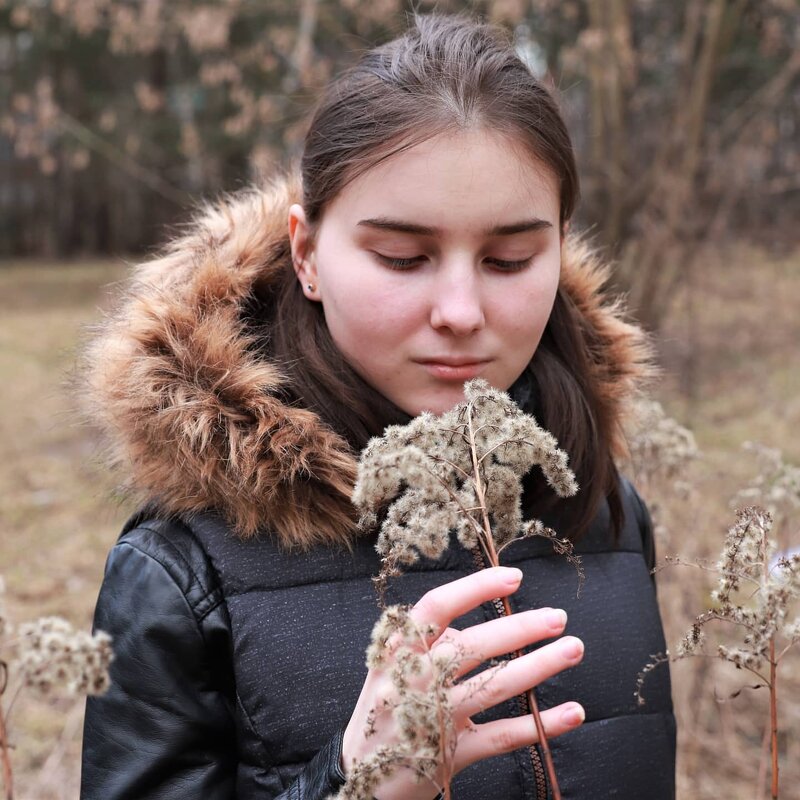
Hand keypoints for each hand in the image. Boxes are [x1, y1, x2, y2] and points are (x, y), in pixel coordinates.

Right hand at [341, 566, 584, 799]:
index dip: (476, 589)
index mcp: (397, 650)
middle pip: (471, 645)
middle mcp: (413, 680)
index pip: (435, 607)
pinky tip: (572, 712)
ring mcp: (433, 719)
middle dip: (519, 627)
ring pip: (492, 687)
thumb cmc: (385, 709)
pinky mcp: (450, 756)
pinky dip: (540, 724)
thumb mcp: (391, 667)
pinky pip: (503, 736)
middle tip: (558, 617)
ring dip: (538, 666)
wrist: (358, 780)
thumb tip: (485, 619)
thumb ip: (430, 642)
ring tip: (573, 649)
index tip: (513, 577)